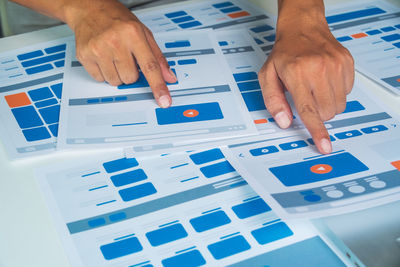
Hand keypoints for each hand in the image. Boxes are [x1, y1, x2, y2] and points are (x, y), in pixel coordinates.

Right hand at [65, 0, 175, 107]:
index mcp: (133, 34)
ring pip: (116, 82)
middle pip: (131, 78)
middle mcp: (115, 41)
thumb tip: (169, 77)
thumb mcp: (143, 32)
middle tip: (126, 58)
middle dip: (131, 73)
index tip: (164, 100)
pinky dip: (104, 73)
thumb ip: (158, 56)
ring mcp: (98, 49)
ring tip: (114, 56)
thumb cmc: (117, 19)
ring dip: (117, 74)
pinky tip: (103, 57)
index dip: (158, 86)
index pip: (150, 66)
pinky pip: (100, 79)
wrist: (89, 8)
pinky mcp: (85, 56)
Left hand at [258, 0, 353, 153]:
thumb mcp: (267, 76)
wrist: (302, 29)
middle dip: (316, 113)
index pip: (308, 110)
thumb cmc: (284, 54)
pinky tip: (324, 80)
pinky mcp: (347, 63)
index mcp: (297, 73)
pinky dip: (336, 92)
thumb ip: (273, 100)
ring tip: (314, 88)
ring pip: (339, 105)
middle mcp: (319, 68)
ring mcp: (336, 65)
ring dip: (327, 104)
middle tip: (306, 98)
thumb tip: (284, 121)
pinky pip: (347, 92)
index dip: (317, 131)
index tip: (325, 146)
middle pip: (326, 112)